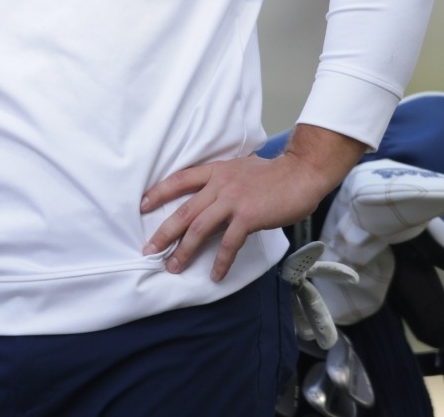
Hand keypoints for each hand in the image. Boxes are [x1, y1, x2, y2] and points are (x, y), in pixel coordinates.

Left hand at [139, 125, 367, 281]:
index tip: (142, 205)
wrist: (301, 173)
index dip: (159, 192)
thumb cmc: (275, 174)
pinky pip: (228, 243)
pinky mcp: (248, 217)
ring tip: (173, 267)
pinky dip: (220, 261)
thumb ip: (225, 180)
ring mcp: (233, 200)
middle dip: (163, 232)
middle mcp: (219, 184)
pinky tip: (215, 274)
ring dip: (184, 250)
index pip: (180, 180)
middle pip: (183, 211)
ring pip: (199, 228)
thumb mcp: (242, 168)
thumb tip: (213, 196)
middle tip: (148, 249)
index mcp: (216, 171)